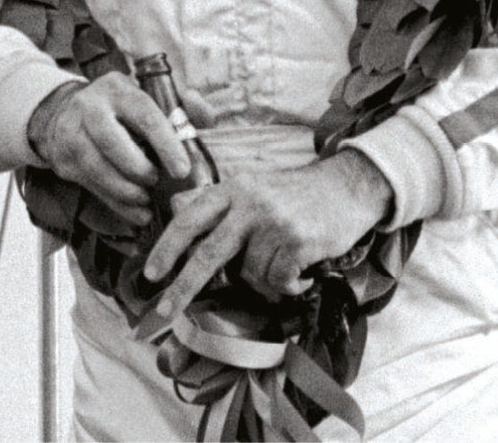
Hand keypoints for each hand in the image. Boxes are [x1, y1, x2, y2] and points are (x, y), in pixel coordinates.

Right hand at [27, 75, 190, 228]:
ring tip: (146, 199)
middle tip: (157, 181)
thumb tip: (207, 117)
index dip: (165, 143)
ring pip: (97, 168)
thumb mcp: (149, 97)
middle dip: (139, 169)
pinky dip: (117, 205)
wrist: (66, 113)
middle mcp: (91, 107)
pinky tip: (137, 212)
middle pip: (112, 142)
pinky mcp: (64, 159)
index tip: (181, 170)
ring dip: (126, 191)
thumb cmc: (121, 108)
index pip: (144, 115)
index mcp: (119, 89)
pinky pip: (92, 186)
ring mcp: (72, 133)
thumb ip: (183, 107)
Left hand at [142, 152, 392, 318]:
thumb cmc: (294, 193)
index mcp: (232, 188)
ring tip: (284, 264)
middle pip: (207, 253)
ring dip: (265, 280)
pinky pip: (279, 281)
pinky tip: (302, 270)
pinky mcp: (298, 240)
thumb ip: (215, 200)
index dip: (167, 248)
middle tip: (163, 312)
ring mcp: (274, 221)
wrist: (347, 187)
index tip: (150, 274)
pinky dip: (289, 284)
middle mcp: (249, 202)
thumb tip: (173, 206)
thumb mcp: (251, 186)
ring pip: (251, 274)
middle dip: (182, 287)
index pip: (190, 219)